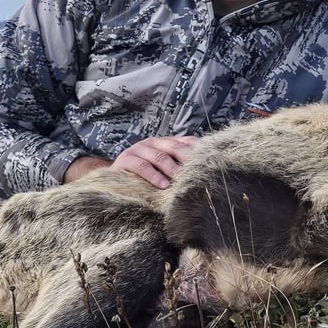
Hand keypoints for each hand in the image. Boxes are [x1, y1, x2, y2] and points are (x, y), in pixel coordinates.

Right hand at [65, 135, 199, 188]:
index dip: (198, 150)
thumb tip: (206, 178)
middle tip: (199, 171)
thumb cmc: (146, 179)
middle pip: (175, 147)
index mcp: (166, 143)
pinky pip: (141, 165)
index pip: (187, 141)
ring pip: (159, 156)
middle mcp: (154, 142)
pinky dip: (153, 175)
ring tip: (181, 181)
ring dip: (171, 169)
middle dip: (187, 159)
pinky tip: (162, 185)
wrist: (115, 181)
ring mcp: (139, 148)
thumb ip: (180, 171)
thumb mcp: (165, 173)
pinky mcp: (126, 159)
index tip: (212, 160)